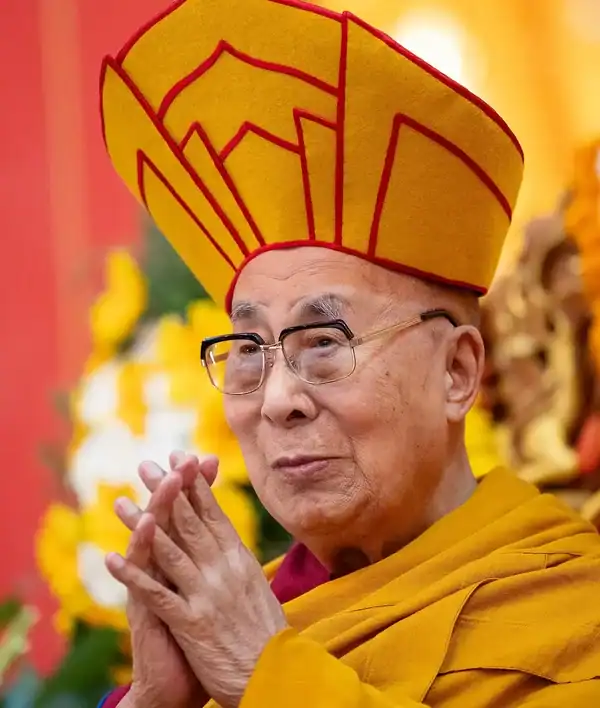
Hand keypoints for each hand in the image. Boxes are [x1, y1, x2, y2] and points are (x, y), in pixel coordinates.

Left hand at [106, 461, 288, 707]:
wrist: (276, 676)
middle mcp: (223, 569)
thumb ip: (239, 566)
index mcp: (240, 559)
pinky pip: (156, 593)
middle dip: (165, 491)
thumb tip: (230, 546)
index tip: (180, 461)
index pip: (212, 513)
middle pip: (188, 522)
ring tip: (119, 502)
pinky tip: (111, 558)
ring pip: (168, 549)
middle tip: (146, 466)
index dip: (193, 485)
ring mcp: (206, 593)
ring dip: (140, 524)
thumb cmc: (268, 635)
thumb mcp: (258, 590)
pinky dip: (132, 574)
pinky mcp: (191, 622)